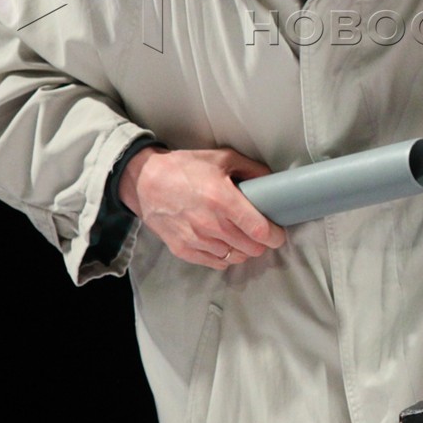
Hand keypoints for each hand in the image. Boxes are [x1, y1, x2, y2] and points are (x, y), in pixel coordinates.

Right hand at [119, 147, 286, 269]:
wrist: (145, 181)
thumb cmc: (184, 168)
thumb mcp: (221, 158)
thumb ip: (251, 169)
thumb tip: (272, 181)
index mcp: (223, 200)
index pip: (259, 231)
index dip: (275, 236)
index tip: (278, 233)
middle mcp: (211, 224)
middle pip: (251, 248)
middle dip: (260, 243)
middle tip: (258, 232)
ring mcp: (196, 240)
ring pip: (235, 258)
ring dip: (242, 249)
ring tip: (239, 236)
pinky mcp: (183, 250)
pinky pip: (216, 263)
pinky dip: (224, 256)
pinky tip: (223, 243)